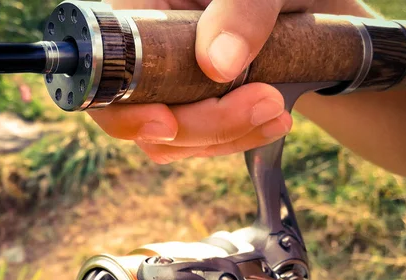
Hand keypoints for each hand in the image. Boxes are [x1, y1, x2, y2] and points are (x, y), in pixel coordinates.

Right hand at [89, 0, 313, 163]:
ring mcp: (167, 83)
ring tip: (277, 111)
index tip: (167, 124)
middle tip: (265, 103)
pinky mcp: (195, 104)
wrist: (299, 3)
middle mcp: (144, 53)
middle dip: (199, 127)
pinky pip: (202, 141)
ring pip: (172, 139)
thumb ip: (242, 11)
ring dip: (225, 138)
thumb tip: (220, 65)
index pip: (106, 72)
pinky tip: (274, 120)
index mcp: (138, 14)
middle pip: (139, 117)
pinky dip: (238, 138)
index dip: (125, 110)